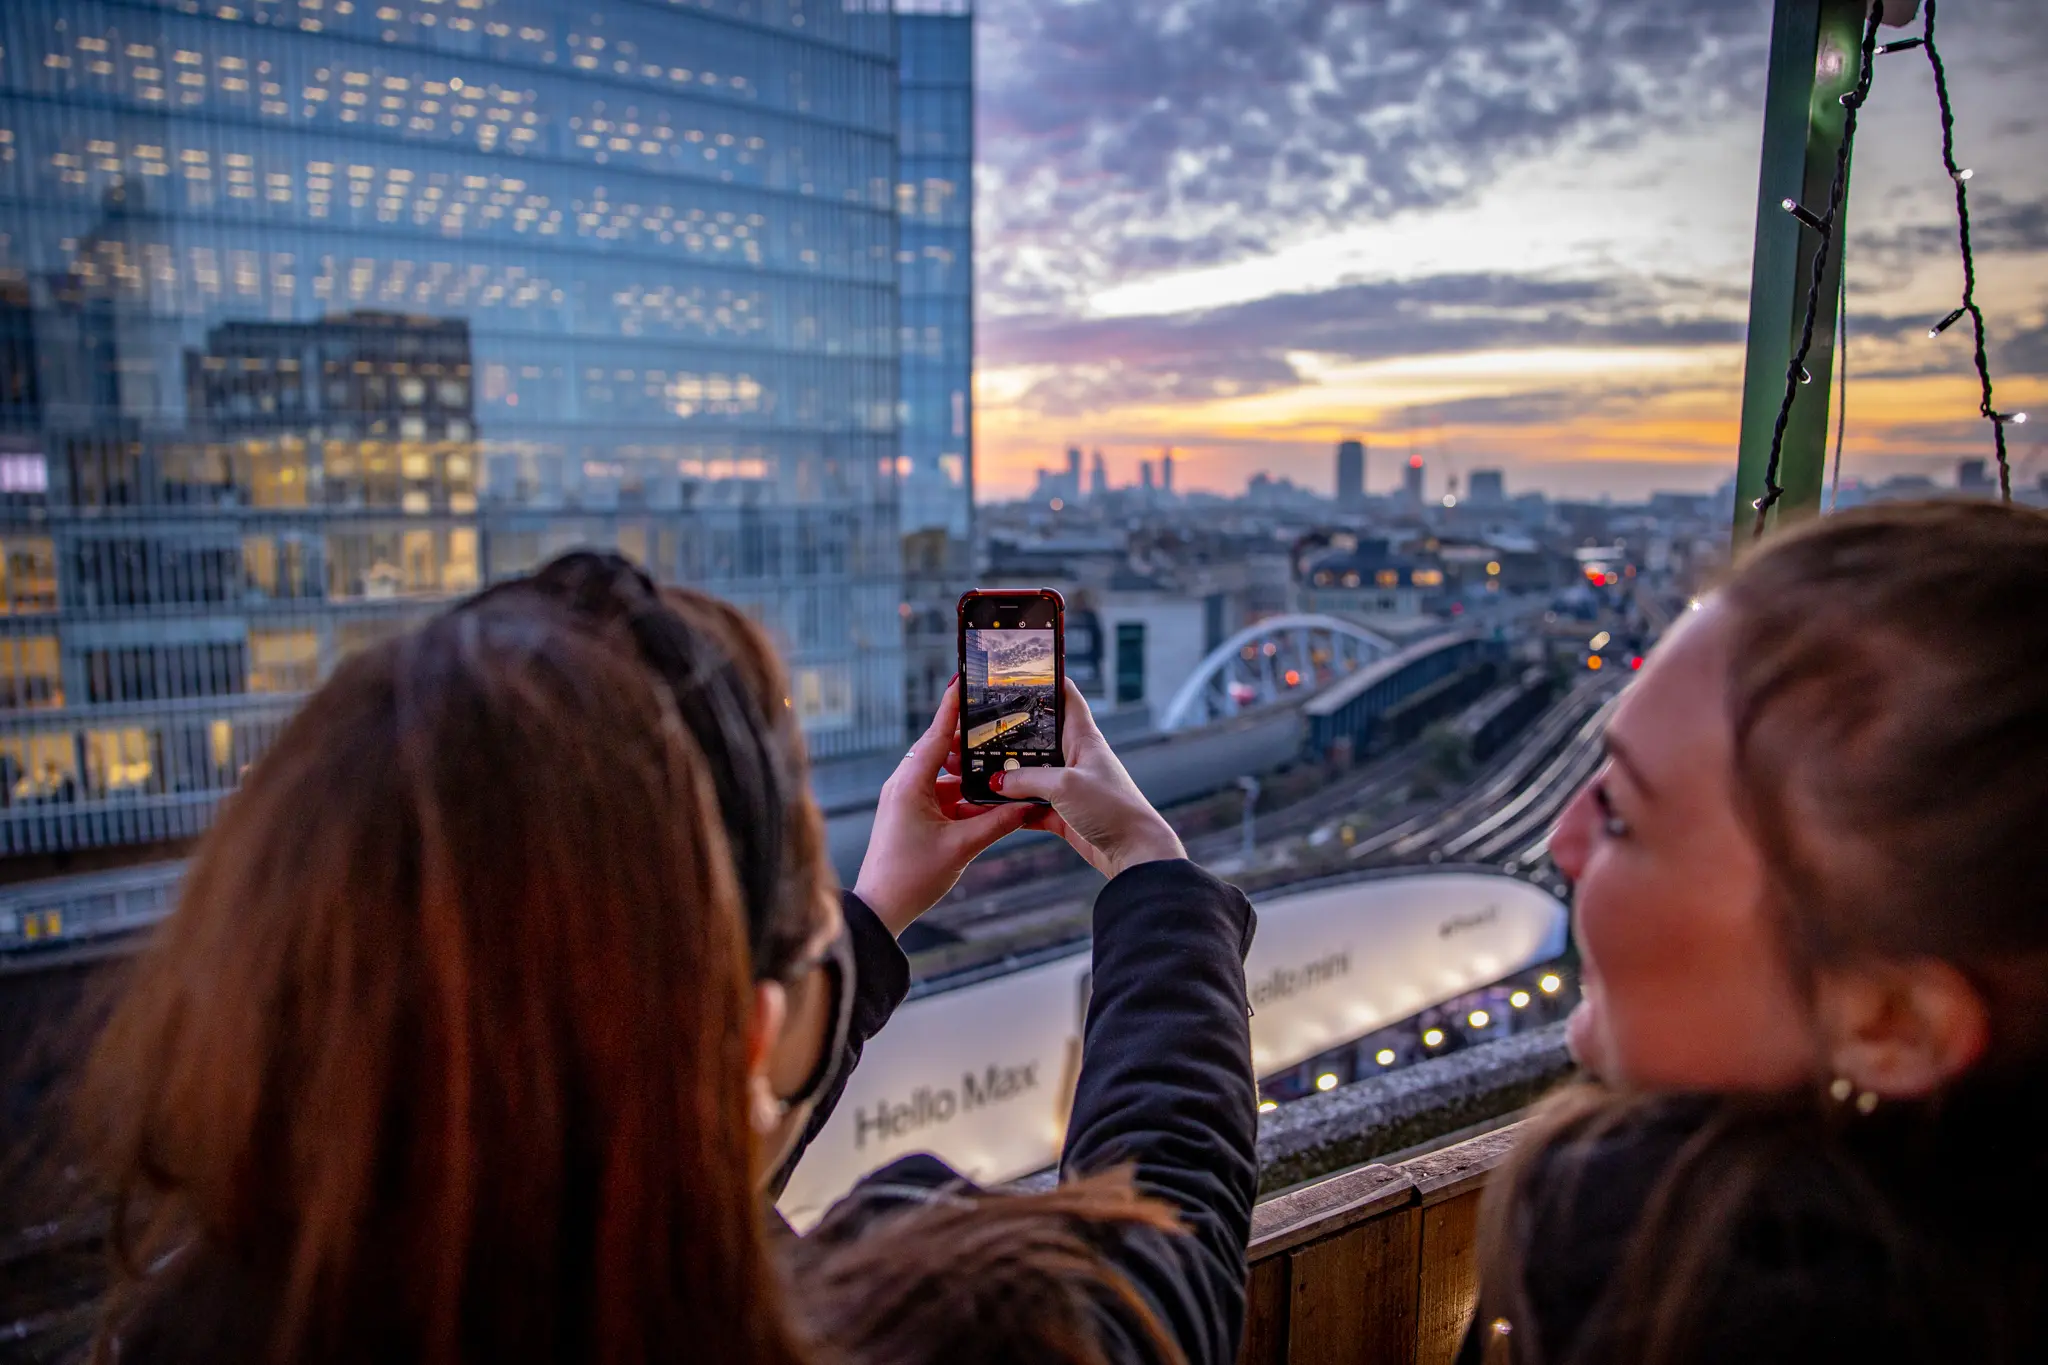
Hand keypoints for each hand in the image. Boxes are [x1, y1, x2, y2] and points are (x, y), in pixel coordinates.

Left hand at [853, 681, 1034, 935]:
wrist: (881, 909)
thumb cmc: (911, 877)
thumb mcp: (961, 847)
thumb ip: (997, 823)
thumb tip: (1027, 805)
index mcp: (910, 783)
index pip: (937, 734)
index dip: (953, 706)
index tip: (964, 680)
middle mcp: (904, 784)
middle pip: (943, 751)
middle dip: (971, 741)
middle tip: (998, 723)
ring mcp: (905, 799)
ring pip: (945, 776)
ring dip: (971, 776)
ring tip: (1002, 766)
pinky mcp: (909, 814)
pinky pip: (941, 795)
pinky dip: (963, 796)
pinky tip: (987, 801)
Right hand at [990, 680, 1185, 880]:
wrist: (1134, 852)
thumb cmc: (1112, 808)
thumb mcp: (1065, 786)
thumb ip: (1026, 779)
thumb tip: (996, 781)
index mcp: (1084, 739)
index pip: (1066, 698)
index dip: (1048, 680)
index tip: (1024, 669)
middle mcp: (1076, 759)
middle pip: (1039, 738)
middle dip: (1012, 734)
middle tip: (981, 727)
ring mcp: (1069, 787)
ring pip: (1030, 775)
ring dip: (1007, 776)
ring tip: (978, 769)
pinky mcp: (1064, 813)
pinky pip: (1031, 805)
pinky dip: (1013, 808)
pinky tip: (992, 806)